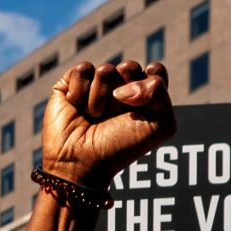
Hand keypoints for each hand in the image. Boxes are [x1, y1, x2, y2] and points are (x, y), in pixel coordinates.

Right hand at [42, 58, 174, 189]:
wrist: (81, 163)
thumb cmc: (119, 148)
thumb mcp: (159, 125)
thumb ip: (159, 92)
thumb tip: (122, 83)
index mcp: (143, 96)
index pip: (155, 71)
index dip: (149, 85)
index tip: (141, 107)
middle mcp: (119, 88)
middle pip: (130, 68)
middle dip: (125, 93)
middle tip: (116, 115)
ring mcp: (94, 85)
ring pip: (106, 70)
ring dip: (101, 99)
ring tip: (94, 117)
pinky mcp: (70, 84)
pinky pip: (83, 70)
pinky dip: (81, 91)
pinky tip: (78, 107)